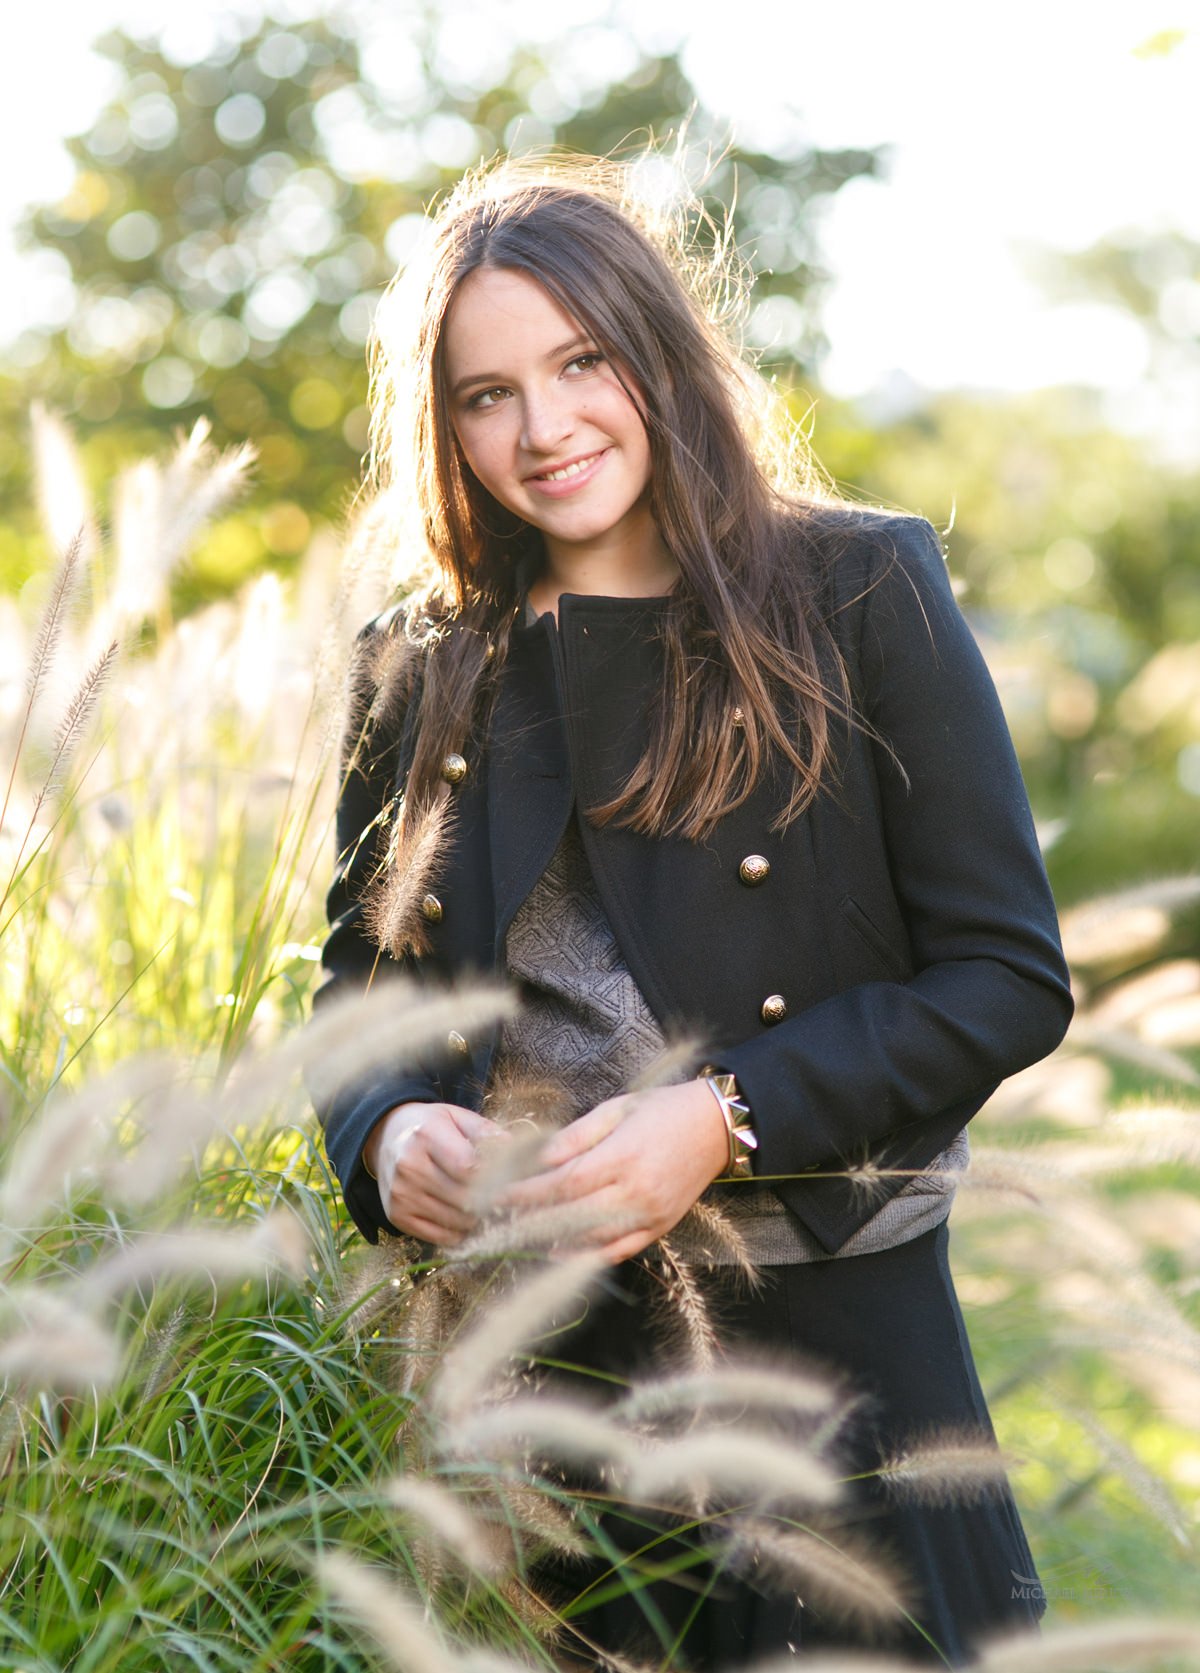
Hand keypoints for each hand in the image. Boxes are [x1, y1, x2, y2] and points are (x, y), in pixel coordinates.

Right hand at [364, 1101, 509, 1245]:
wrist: (386, 1137)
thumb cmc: (431, 1126)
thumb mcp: (457, 1117)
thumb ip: (486, 1132)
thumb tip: (515, 1149)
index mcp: (426, 1135)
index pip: (468, 1167)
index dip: (495, 1178)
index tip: (510, 1180)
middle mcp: (409, 1166)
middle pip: (464, 1198)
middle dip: (490, 1201)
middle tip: (503, 1197)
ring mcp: (401, 1194)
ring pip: (455, 1221)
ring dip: (476, 1218)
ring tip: (482, 1204)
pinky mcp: (396, 1215)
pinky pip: (439, 1237)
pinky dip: (459, 1232)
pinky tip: (463, 1217)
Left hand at [494, 1080, 730, 1263]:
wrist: (716, 1126)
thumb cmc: (663, 1109)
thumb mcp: (616, 1109)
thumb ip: (576, 1137)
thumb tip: (538, 1158)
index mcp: (622, 1156)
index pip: (564, 1183)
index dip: (528, 1193)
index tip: (499, 1195)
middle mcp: (636, 1191)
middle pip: (572, 1215)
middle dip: (532, 1219)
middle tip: (499, 1221)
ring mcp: (650, 1214)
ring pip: (592, 1238)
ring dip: (552, 1240)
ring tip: (520, 1236)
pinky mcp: (660, 1227)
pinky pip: (619, 1249)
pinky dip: (587, 1255)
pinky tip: (559, 1253)